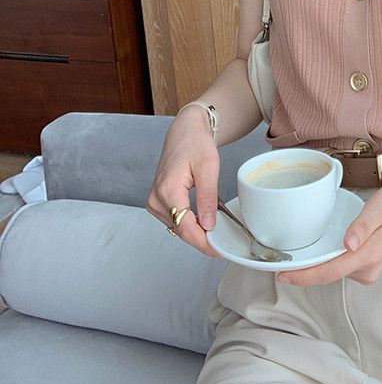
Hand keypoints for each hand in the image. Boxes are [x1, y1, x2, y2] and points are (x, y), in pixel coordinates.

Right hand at [146, 107, 223, 258]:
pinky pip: (175, 221)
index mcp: (168, 190)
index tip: (220, 251)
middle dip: (203, 240)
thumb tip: (209, 226)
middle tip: (225, 244)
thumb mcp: (209, 167)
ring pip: (178, 228)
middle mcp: (156, 198)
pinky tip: (204, 222)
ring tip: (217, 231)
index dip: (204, 243)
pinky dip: (190, 224)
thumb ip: (208, 198)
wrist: (184, 132)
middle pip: (181, 231)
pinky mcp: (157, 202)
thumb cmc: (196, 144)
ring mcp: (154, 201)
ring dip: (197, 233)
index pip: (186, 228)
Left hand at [275, 185, 381, 286]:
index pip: (330, 272)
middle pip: (328, 275)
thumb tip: (349, 243)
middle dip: (304, 273)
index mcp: (367, 256)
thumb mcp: (378, 208)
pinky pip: (339, 269)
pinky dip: (325, 264)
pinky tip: (317, 255)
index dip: (305, 276)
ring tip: (295, 258)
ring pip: (333, 273)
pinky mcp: (365, 268)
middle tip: (280, 265)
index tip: (283, 275)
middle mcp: (367, 269)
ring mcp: (367, 272)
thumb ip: (362, 226)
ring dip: (314, 268)